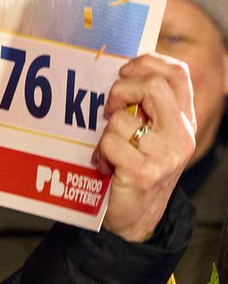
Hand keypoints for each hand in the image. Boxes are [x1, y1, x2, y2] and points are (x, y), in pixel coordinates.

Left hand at [97, 52, 195, 241]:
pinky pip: (109, 144)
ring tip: (110, 152)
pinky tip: (105, 167)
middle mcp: (180, 135)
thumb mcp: (152, 137)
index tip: (125, 70)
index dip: (149, 62)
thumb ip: (148, 109)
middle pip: (152, 87)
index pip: (178, 75)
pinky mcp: (142, 172)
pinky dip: (99, 154)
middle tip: (109, 109)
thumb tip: (124, 73)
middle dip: (121, 91)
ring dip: (105, 134)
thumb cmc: (138, 171)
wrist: (137, 220)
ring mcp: (164, 155)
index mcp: (184, 121)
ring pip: (121, 119)